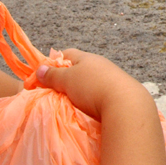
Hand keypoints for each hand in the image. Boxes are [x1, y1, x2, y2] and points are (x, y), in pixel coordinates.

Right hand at [37, 48, 153, 121]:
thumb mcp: (67, 79)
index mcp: (88, 58)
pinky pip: (98, 95)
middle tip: (54, 94)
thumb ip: (53, 75)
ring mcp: (111, 80)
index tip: (43, 77)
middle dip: (65, 81)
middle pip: (78, 70)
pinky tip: (86, 110)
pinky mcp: (118, 95)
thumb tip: (40, 69)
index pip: (67, 54)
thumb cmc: (93, 87)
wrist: (126, 105)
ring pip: (89, 84)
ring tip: (69, 105)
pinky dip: (90, 102)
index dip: (53, 63)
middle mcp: (100, 66)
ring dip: (78, 92)